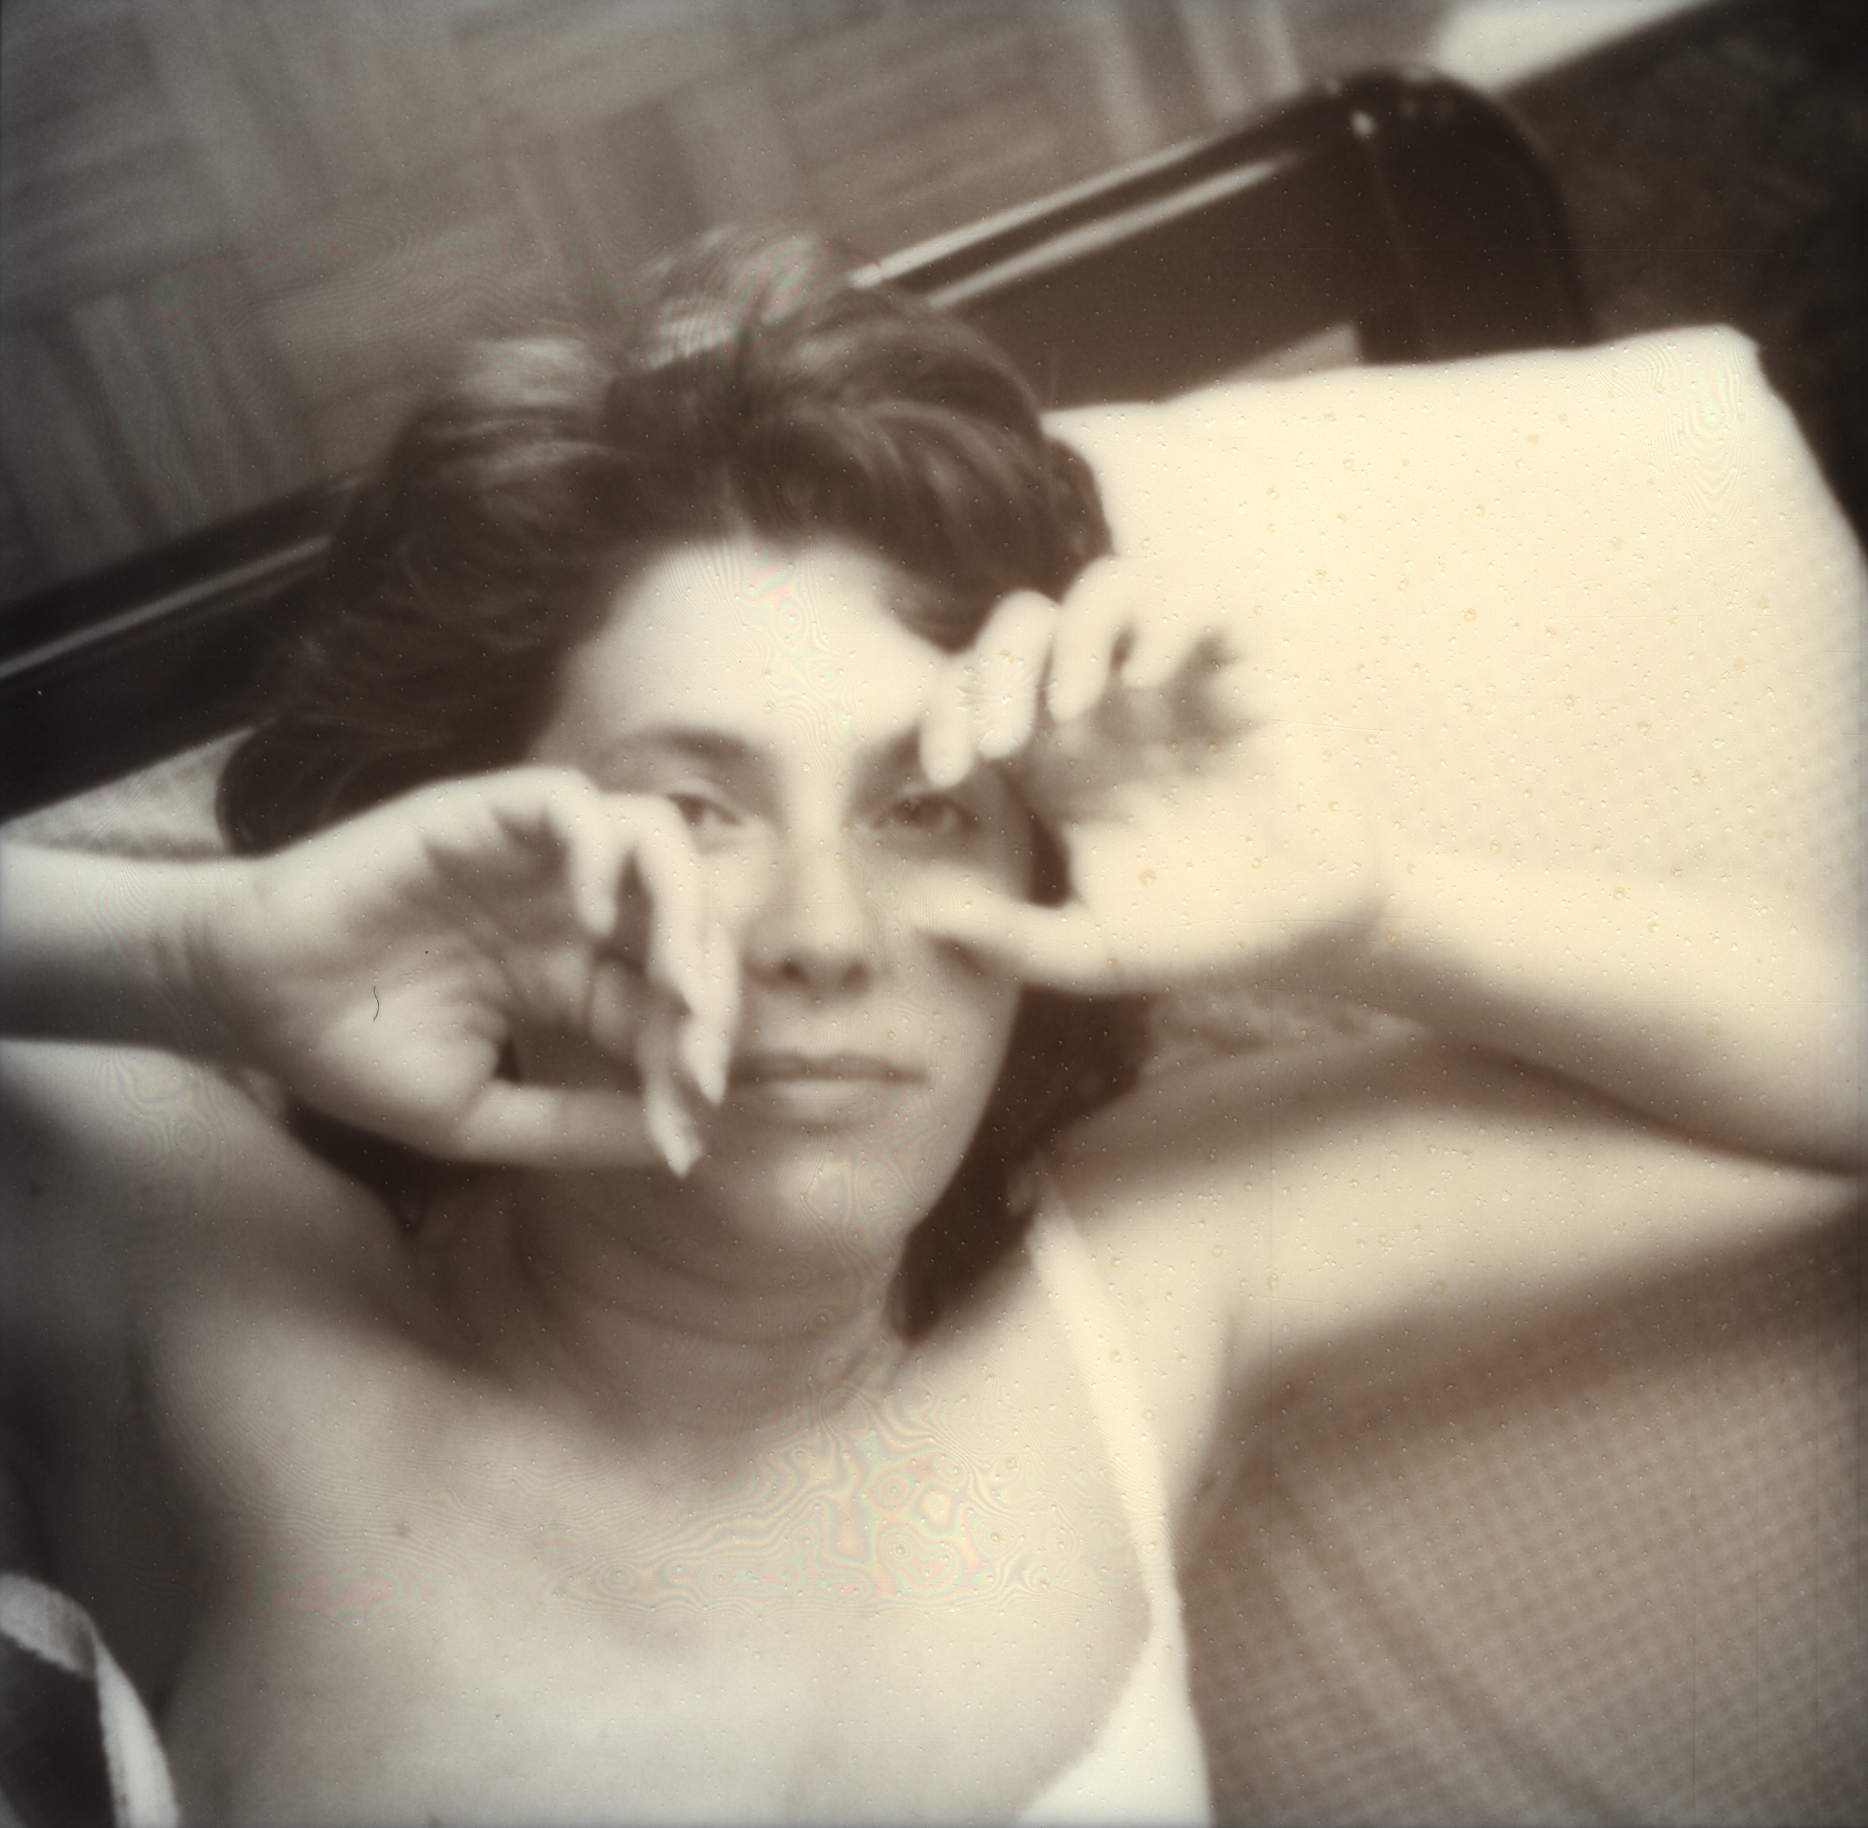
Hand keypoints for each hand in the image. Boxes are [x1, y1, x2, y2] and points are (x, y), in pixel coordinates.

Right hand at [199, 769, 737, 1169]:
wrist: (247, 1001)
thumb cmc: (353, 1054)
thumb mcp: (476, 1118)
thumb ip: (574, 1126)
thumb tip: (679, 1145)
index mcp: (575, 977)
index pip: (675, 1001)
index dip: (697, 1054)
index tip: (690, 1118)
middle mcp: (569, 909)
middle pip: (691, 918)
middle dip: (714, 990)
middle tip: (698, 1056)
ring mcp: (533, 860)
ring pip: (657, 840)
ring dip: (686, 911)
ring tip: (673, 986)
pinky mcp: (483, 815)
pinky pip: (575, 803)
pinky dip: (603, 852)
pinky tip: (592, 923)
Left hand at [914, 559, 1384, 993]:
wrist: (1305, 936)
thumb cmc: (1197, 937)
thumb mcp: (1090, 952)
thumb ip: (1010, 939)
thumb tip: (923, 916)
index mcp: (1052, 759)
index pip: (974, 692)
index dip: (946, 715)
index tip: (950, 772)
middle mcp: (1104, 707)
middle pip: (1023, 626)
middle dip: (997, 667)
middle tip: (1001, 741)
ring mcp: (1172, 681)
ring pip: (1105, 589)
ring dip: (1074, 634)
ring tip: (1074, 706)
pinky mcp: (1240, 670)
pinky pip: (1197, 600)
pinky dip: (1163, 623)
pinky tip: (1146, 684)